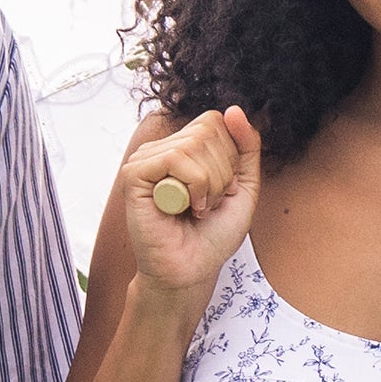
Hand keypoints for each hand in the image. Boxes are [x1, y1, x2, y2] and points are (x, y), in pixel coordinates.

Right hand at [120, 108, 260, 298]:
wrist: (191, 271)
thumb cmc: (212, 236)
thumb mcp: (243, 186)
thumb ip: (246, 147)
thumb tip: (233, 110)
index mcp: (185, 148)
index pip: (216, 121)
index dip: (229, 157)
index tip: (220, 191)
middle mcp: (163, 149)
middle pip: (208, 129)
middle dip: (221, 173)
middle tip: (207, 204)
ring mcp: (146, 160)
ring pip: (195, 144)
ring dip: (208, 184)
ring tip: (196, 209)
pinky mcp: (134, 174)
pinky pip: (175, 159)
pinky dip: (193, 187)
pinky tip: (183, 208)